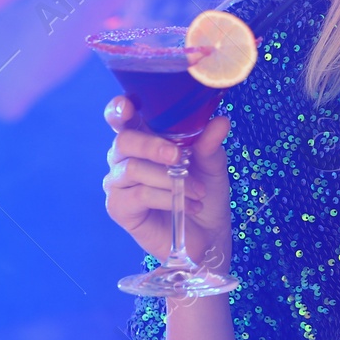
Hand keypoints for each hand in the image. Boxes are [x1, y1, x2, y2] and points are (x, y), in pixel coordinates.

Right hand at [102, 95, 233, 268]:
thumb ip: (210, 143)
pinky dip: (168, 198)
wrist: (207, 234)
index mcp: (143, 137)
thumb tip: (221, 120)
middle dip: (152, 146)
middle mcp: (124, 157)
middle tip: (180, 158)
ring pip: (133, 169)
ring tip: (197, 192)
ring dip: (170, 179)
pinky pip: (138, 194)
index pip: (122, 117)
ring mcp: (118, 183)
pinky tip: (188, 206)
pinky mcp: (119, 207)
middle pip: (124, 140)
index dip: (119, 108)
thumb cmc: (204, 192)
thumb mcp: (212, 165)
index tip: (129, 105)